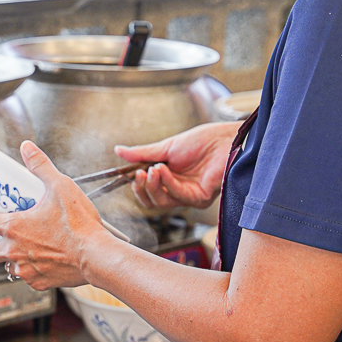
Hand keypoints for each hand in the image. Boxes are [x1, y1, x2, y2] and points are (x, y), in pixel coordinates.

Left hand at [0, 141, 111, 289]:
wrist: (96, 256)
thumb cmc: (79, 225)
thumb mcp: (60, 186)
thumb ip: (40, 166)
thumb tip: (27, 148)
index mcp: (13, 227)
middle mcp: (14, 251)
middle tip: (1, 235)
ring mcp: (26, 269)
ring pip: (7, 266)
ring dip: (13, 257)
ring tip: (28, 247)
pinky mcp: (40, 282)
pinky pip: (29, 277)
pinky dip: (33, 269)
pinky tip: (46, 259)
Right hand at [114, 121, 239, 209]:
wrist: (223, 139)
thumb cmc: (201, 141)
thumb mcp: (166, 147)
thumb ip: (142, 154)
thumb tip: (118, 151)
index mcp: (169, 179)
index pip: (147, 192)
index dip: (136, 186)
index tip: (129, 173)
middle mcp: (178, 190)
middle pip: (152, 202)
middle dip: (141, 189)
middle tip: (138, 173)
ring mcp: (189, 196)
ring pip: (162, 202)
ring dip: (154, 185)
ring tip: (153, 168)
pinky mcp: (199, 198)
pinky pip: (178, 196)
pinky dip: (168, 182)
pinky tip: (164, 169)